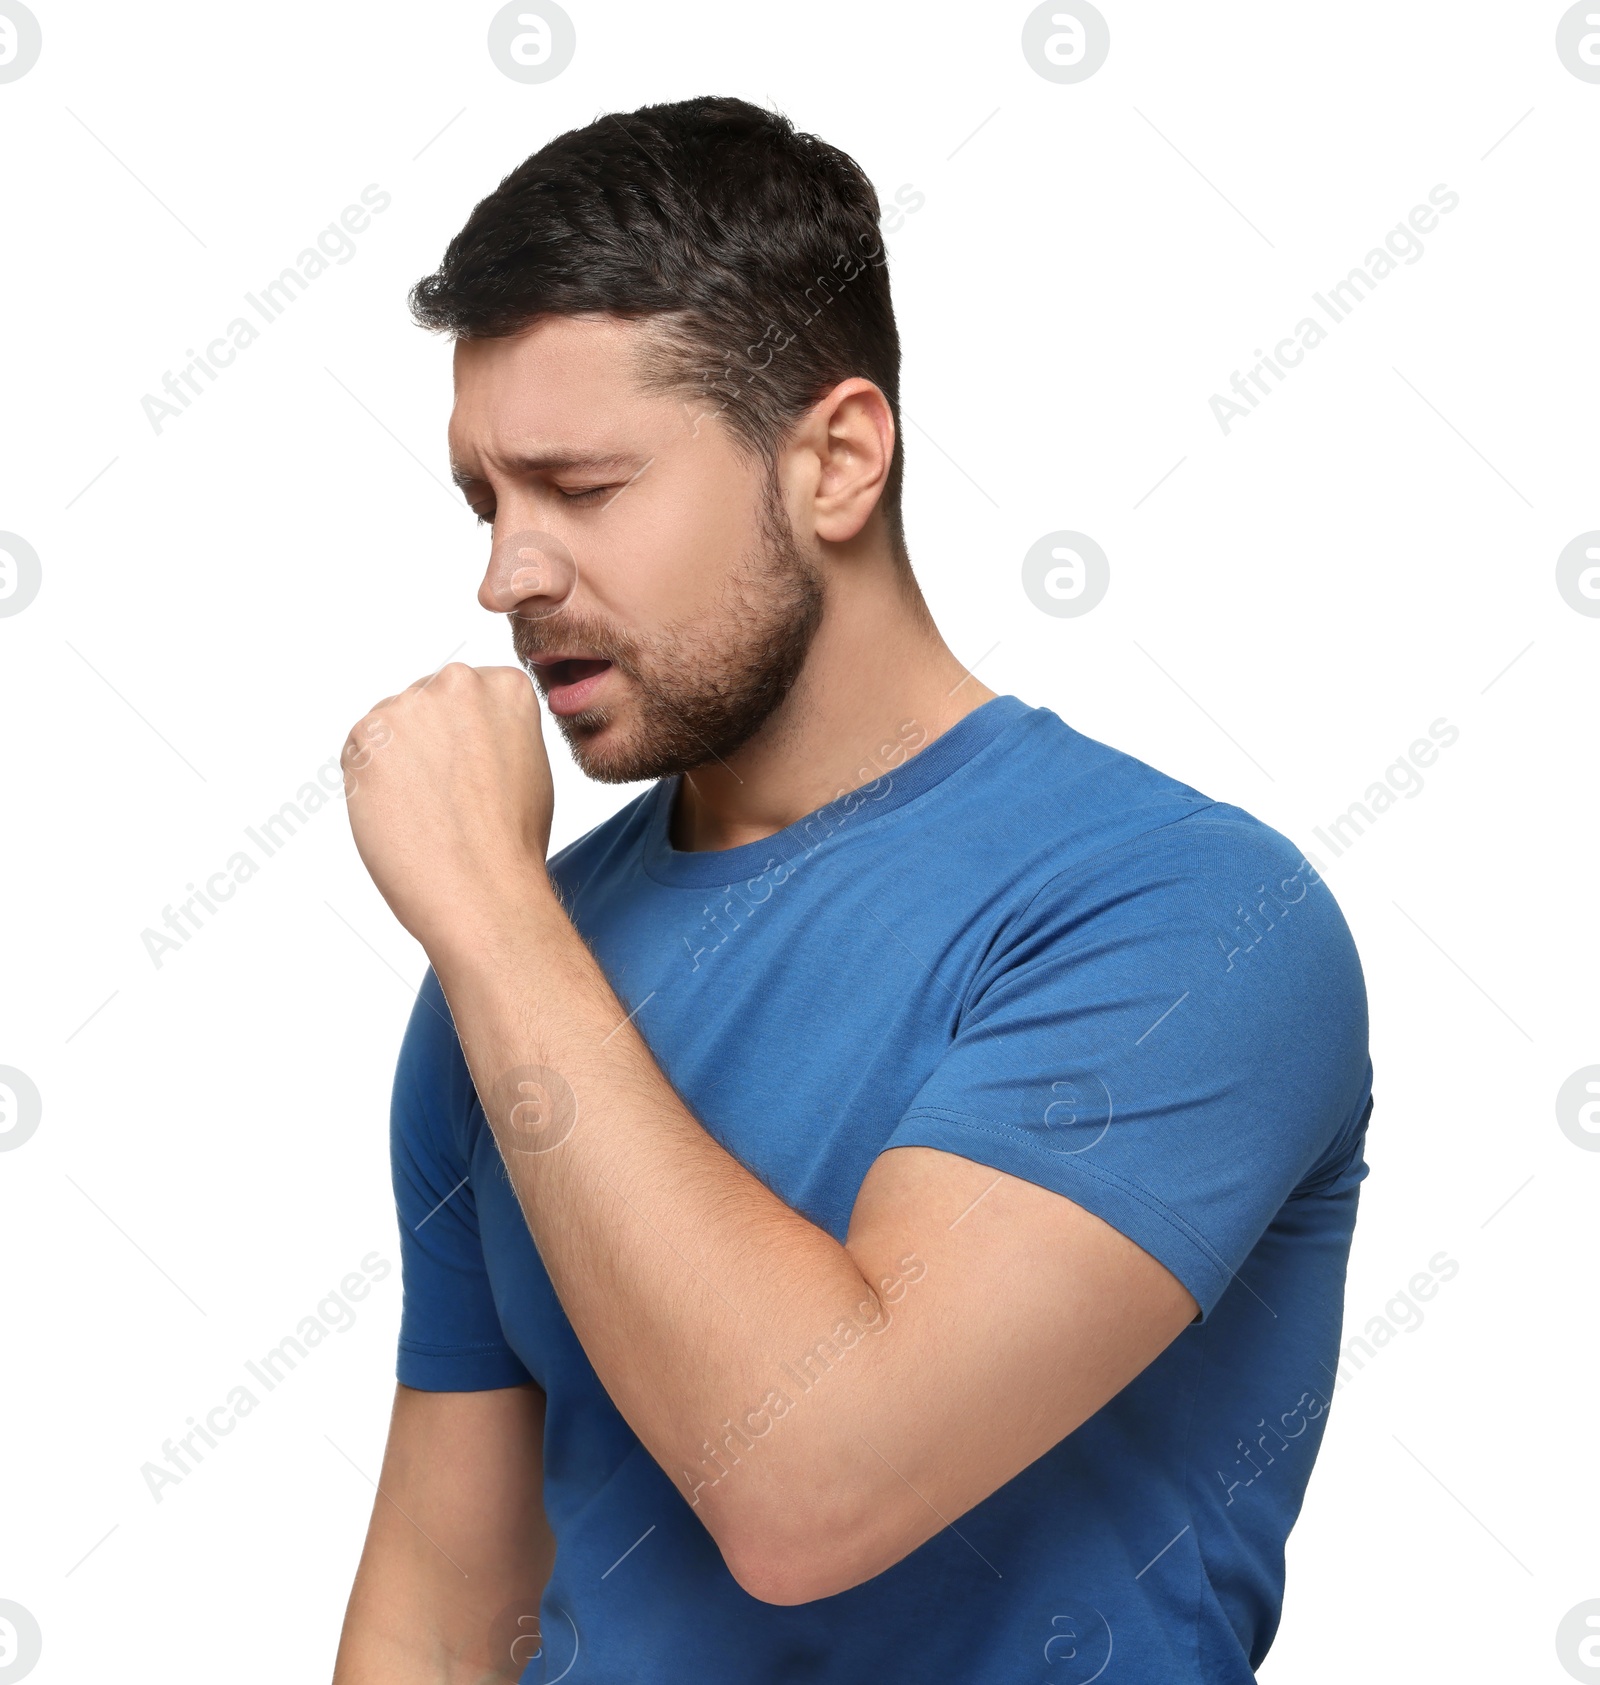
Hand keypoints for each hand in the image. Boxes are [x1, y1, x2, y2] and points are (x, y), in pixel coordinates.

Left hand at [342, 664, 555, 956]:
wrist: (483, 889)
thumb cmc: (510, 841)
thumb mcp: (528, 763)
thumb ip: (496, 730)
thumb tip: (463, 730)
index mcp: (505, 686)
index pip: (467, 695)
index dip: (464, 739)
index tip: (474, 771)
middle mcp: (458, 681)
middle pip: (425, 704)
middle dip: (428, 744)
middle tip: (448, 796)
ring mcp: (410, 705)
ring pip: (389, 728)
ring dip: (397, 763)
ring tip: (426, 808)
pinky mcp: (367, 735)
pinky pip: (358, 752)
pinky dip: (370, 783)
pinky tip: (401, 811)